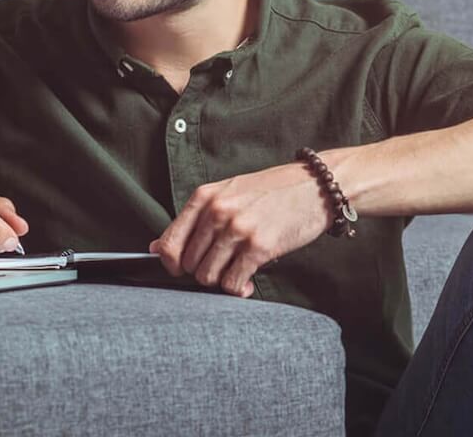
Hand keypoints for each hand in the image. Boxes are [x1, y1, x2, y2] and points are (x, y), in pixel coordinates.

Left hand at [148, 160, 333, 297]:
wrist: (316, 185)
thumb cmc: (271, 192)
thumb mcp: (228, 194)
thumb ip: (194, 219)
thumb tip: (156, 247)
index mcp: (204, 197)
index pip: (169, 242)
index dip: (171, 264)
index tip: (180, 269)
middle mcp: (217, 211)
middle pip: (189, 264)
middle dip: (203, 272)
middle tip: (223, 266)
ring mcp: (237, 229)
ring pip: (208, 277)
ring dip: (221, 281)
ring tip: (236, 272)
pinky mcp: (259, 246)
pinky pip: (233, 282)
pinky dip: (238, 288)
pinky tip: (247, 281)